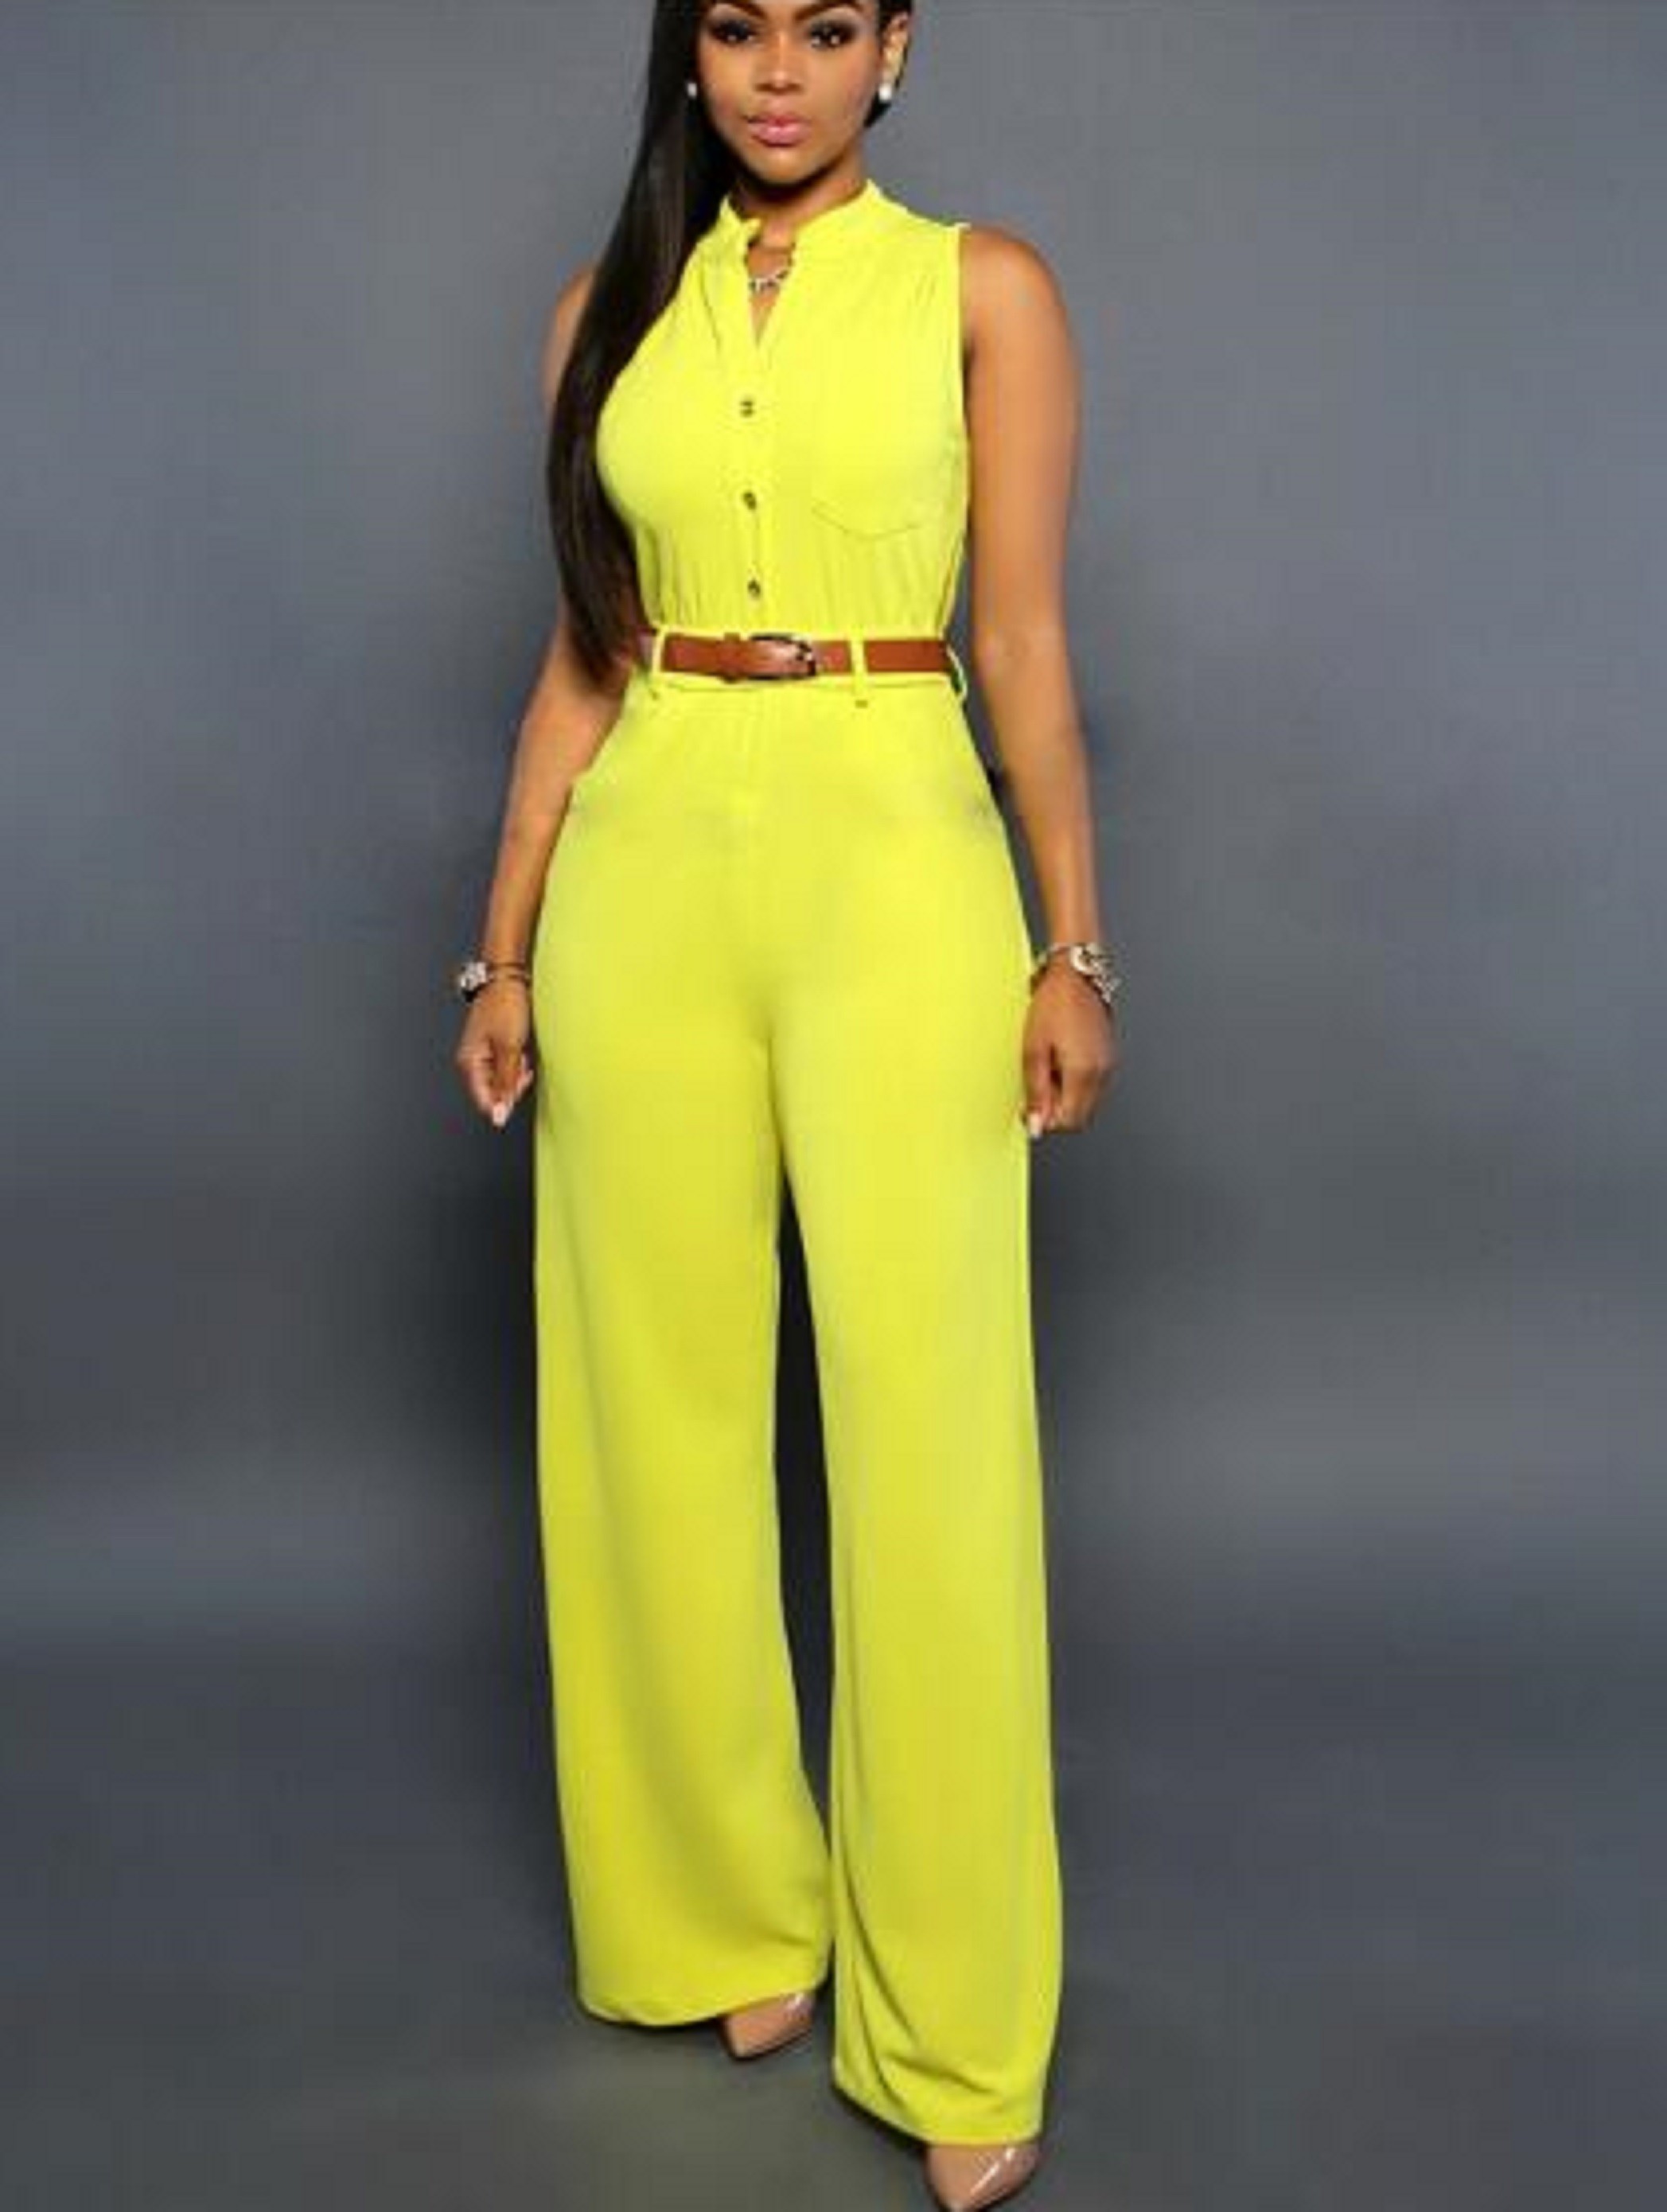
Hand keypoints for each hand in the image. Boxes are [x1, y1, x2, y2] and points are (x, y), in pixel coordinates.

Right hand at [455, 980, 535, 1127]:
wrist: (507, 979)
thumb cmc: (506, 1007)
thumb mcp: (510, 1048)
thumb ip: (505, 1083)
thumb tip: (499, 1114)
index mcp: (470, 1063)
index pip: (484, 1101)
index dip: (504, 1103)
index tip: (519, 1090)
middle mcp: (472, 1062)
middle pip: (493, 1093)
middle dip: (512, 1087)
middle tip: (523, 1068)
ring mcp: (482, 1055)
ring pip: (501, 1082)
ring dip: (515, 1075)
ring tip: (522, 1055)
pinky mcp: (493, 1049)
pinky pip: (505, 1069)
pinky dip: (516, 1065)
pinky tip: (522, 1053)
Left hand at [1020, 965, 1118, 1137]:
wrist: (1076, 974)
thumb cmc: (1053, 1003)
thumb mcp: (1033, 1049)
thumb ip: (1036, 1092)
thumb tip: (1035, 1124)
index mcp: (1084, 1073)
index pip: (1068, 1121)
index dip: (1046, 1119)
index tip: (1028, 1106)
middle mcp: (1102, 1072)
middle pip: (1080, 1116)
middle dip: (1056, 1110)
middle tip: (1036, 1085)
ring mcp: (1107, 1064)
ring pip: (1086, 1101)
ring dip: (1065, 1096)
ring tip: (1048, 1066)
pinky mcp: (1107, 1055)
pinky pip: (1092, 1083)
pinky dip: (1075, 1082)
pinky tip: (1061, 1059)